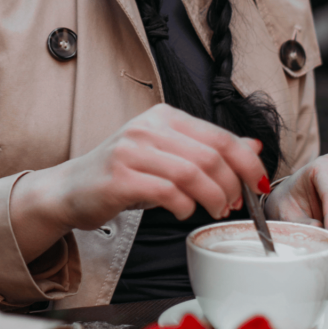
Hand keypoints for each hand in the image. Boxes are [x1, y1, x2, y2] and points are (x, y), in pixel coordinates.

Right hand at [10, 104, 267, 260]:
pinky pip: (167, 192)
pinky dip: (183, 206)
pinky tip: (183, 212)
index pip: (219, 135)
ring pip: (192, 174)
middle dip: (231, 185)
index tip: (257, 184)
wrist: (69, 190)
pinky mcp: (119, 178)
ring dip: (212, 198)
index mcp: (163, 116)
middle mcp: (147, 128)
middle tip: (234, 204)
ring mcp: (131, 151)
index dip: (246, 162)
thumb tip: (253, 147)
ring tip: (213, 210)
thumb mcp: (167, 156)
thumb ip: (208, 149)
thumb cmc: (121, 175)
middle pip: (210, 156)